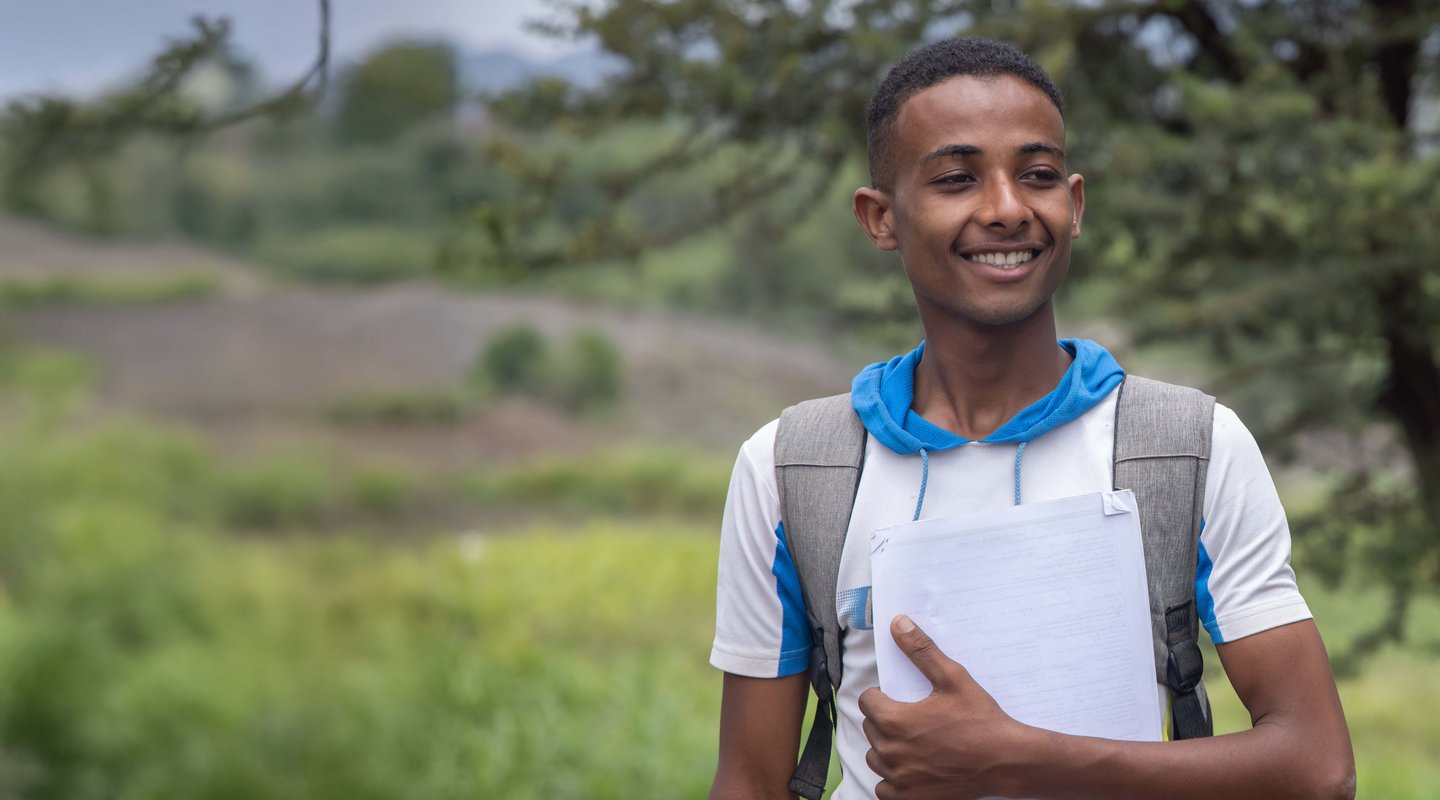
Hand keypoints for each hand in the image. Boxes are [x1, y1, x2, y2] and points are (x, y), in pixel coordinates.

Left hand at [859, 614, 1031, 799]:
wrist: (1006, 762)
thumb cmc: (981, 720)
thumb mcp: (952, 678)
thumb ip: (921, 650)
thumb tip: (898, 624)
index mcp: (894, 721)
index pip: (868, 701)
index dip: (883, 696)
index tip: (901, 698)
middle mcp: (890, 752)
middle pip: (871, 729)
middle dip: (886, 720)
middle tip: (914, 718)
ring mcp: (899, 779)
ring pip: (876, 758)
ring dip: (888, 749)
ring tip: (913, 742)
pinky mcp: (910, 798)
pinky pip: (885, 789)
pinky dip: (893, 780)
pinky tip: (912, 768)